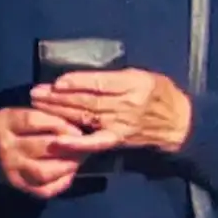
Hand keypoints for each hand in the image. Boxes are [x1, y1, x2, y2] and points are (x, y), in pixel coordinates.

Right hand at [0, 107, 94, 197]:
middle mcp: (4, 147)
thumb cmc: (15, 128)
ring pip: (44, 171)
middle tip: (84, 144)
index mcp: (3, 122)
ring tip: (78, 159)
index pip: (33, 120)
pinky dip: (62, 182)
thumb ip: (45, 114)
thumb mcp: (22, 113)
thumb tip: (76, 123)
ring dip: (68, 165)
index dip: (60, 124)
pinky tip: (69, 172)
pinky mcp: (19, 185)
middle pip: (43, 146)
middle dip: (70, 145)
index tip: (76, 127)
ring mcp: (10, 169)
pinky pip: (45, 189)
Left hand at [28, 68, 192, 154]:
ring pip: (86, 117)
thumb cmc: (160, 94)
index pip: (100, 83)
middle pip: (88, 100)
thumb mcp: (144, 75)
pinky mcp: (117, 139)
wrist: (181, 124)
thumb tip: (83, 77)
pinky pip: (95, 142)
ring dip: (59, 112)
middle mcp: (127, 104)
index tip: (56, 82)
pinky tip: (59, 140)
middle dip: (59, 97)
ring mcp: (121, 124)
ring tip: (38, 106)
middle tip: (36, 93)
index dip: (77, 82)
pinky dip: (76, 142)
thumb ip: (115, 77)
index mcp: (134, 84)